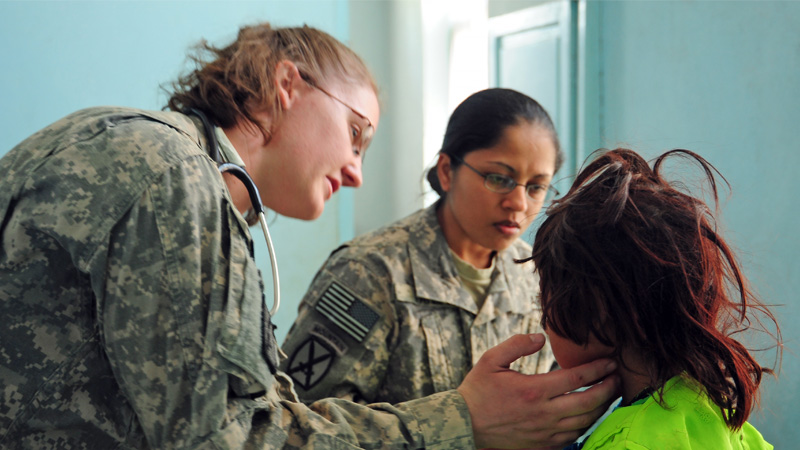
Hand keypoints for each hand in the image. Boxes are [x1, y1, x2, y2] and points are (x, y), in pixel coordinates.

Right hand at [457, 333, 619, 449]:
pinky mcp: (542, 446)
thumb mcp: (491, 360)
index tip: (610, 362)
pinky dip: (586, 426)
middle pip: (588, 403)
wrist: (465, 425)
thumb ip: (517, 345)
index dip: (597, 369)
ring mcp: (544, 432)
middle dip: (609, 389)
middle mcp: (543, 413)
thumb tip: (541, 338)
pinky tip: (588, 415)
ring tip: (609, 396)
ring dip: (601, 408)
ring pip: (585, 423)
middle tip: (618, 378)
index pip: (576, 378)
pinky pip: (573, 438)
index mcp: (533, 390)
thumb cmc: (478, 390)